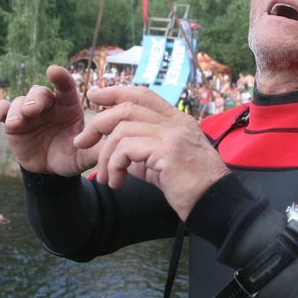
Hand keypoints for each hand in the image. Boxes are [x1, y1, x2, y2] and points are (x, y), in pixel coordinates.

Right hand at [0, 65, 98, 175]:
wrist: (51, 171)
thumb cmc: (71, 157)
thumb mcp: (85, 156)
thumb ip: (96, 150)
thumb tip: (111, 149)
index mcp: (68, 106)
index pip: (65, 87)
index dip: (60, 77)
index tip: (53, 71)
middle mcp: (48, 105)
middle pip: (39, 93)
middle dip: (34, 99)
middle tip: (32, 110)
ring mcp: (28, 111)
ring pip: (19, 101)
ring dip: (16, 110)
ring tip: (16, 123)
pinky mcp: (12, 122)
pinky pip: (1, 111)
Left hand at [73, 85, 229, 220]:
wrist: (216, 206)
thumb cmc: (191, 190)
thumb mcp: (161, 166)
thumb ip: (141, 153)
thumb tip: (115, 150)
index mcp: (178, 121)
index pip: (143, 94)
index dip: (116, 91)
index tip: (95, 95)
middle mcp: (176, 123)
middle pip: (127, 107)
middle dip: (98, 123)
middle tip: (82, 142)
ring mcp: (173, 134)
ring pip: (122, 130)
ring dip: (106, 156)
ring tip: (106, 178)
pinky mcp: (167, 151)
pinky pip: (127, 148)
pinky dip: (115, 165)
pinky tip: (116, 183)